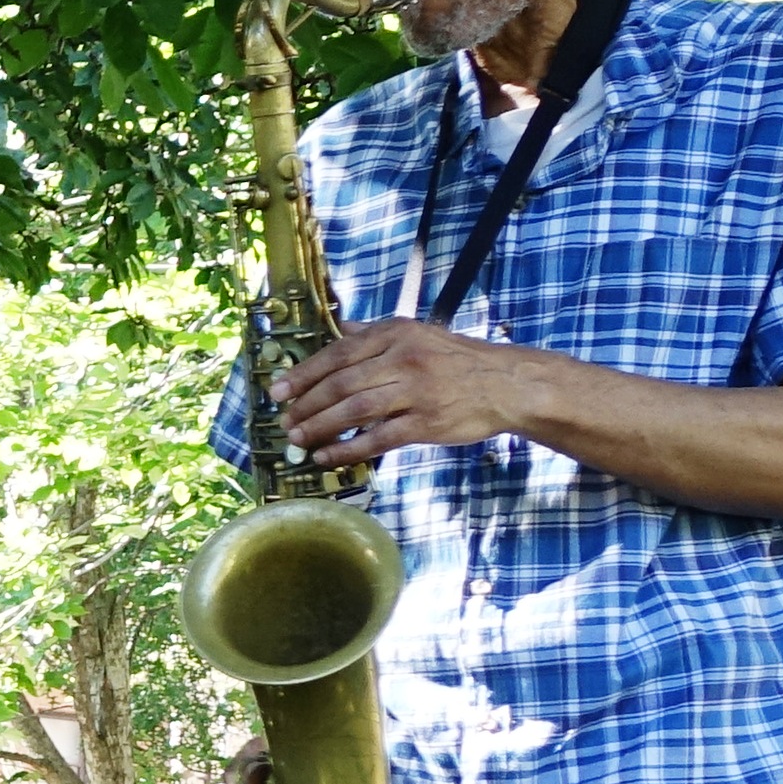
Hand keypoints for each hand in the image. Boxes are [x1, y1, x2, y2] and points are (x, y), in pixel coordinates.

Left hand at [270, 318, 568, 465]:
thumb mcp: (417, 333)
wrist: (505, 384)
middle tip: (284, 421)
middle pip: (341, 383)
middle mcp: (403, 359)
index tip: (277, 390)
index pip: (338, 353)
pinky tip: (326, 457)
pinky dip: (348, 449)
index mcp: (395, 334)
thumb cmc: (454, 360)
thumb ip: (375, 333)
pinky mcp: (426, 422)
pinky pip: (377, 438)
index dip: (303, 374)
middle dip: (306, 405)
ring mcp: (415, 392)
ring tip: (297, 439)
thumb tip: (340, 326)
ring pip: (354, 410)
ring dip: (319, 427)